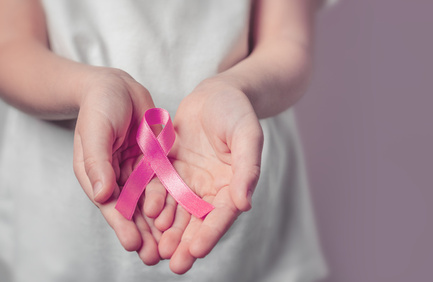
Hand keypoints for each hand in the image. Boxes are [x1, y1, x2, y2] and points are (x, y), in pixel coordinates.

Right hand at [72, 68, 161, 264]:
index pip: (111, 205)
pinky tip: (182, 218)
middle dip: (142, 234)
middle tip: (154, 257)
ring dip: (158, 225)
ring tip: (168, 247)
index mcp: (96, 174)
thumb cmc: (99, 105)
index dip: (122, 225)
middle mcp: (116, 177)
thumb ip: (98, 162)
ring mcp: (136, 171)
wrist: (117, 85)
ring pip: (149, 202)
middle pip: (132, 210)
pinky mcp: (153, 162)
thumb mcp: (95, 131)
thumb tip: (102, 196)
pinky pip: (164, 184)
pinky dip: (170, 202)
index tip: (133, 244)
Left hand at [155, 78, 262, 273]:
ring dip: (168, 232)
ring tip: (157, 251)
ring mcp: (191, 180)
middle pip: (199, 221)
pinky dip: (154, 205)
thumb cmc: (237, 111)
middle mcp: (212, 187)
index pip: (222, 215)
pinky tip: (144, 218)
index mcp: (234, 184)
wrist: (217, 92)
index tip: (196, 251)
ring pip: (178, 210)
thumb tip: (244, 204)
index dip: (210, 234)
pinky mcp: (172, 169)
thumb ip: (247, 169)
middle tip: (174, 265)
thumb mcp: (247, 135)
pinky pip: (161, 190)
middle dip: (186, 243)